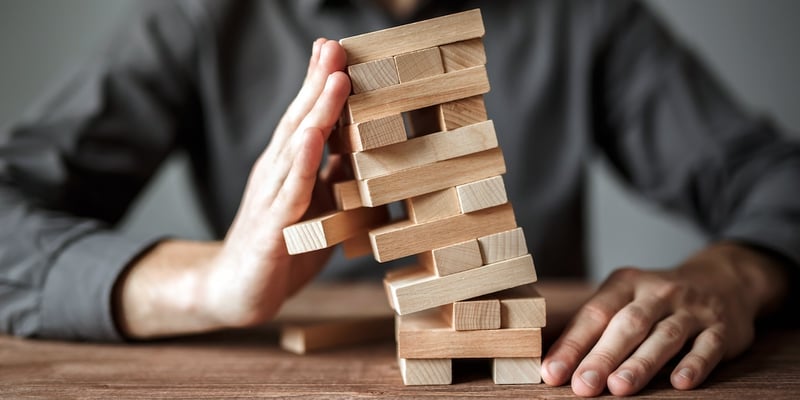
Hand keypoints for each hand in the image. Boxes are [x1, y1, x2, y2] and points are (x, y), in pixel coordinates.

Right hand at [115, 39, 350, 337]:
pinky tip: (313, 136)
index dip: (320, 85)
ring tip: (335, 77)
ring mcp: (271, 198)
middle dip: (319, 82)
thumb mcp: (318, 208)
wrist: (236, 294)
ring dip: (316, 110)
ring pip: (295, 147)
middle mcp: (276, 174)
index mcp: (288, 168)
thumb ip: (336, 178)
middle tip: (335, 46)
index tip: (337, 49)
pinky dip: (302, 162)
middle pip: (299, 120)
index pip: (305, 119)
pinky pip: (289, 191)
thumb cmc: (282, 249)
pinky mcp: (271, 229)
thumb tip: (364, 149)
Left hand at [541, 242, 788, 395]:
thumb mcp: (626, 298)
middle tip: (583, 385)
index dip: (572, 344)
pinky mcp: (721, 329)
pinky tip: (679, 383)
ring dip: (641, 363)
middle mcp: (658, 293)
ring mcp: (692, 309)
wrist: (724, 279)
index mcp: (626, 283)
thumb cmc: (658, 300)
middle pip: (628, 325)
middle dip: (603, 356)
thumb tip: (557, 364)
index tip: (552, 373)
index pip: (595, 313)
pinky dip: (694, 365)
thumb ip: (597, 327)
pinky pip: (708, 347)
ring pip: (664, 336)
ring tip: (618, 388)